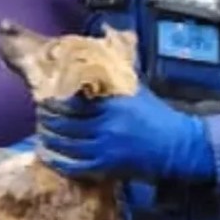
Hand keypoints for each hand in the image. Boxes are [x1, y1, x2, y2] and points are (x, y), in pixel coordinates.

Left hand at [36, 87, 214, 181]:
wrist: (179, 145)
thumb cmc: (157, 115)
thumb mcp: (137, 90)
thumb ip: (115, 78)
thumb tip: (99, 53)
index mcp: (113, 105)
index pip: (74, 104)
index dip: (55, 103)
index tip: (44, 99)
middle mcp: (107, 127)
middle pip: (66, 124)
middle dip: (48, 120)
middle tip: (39, 114)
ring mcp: (106, 149)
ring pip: (67, 145)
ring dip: (49, 139)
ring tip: (41, 132)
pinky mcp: (108, 167)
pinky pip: (75, 166)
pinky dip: (58, 161)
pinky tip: (48, 155)